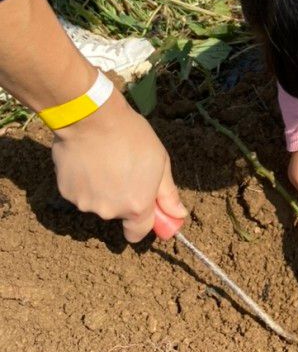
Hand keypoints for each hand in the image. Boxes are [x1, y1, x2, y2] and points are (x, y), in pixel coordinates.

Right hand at [52, 89, 186, 242]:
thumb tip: (178, 214)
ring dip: (101, 189)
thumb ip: (167, 193)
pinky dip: (83, 182)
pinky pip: (79, 192)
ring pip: (97, 202)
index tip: (144, 208)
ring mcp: (85, 203)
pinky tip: (87, 160)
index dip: (142, 222)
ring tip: (104, 161)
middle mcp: (109, 211)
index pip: (138, 233)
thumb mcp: (159, 161)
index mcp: (136, 206)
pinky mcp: (66, 192)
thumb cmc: (131, 136)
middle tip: (123, 169)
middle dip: (122, 198)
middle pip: (117, 214)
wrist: (92, 118)